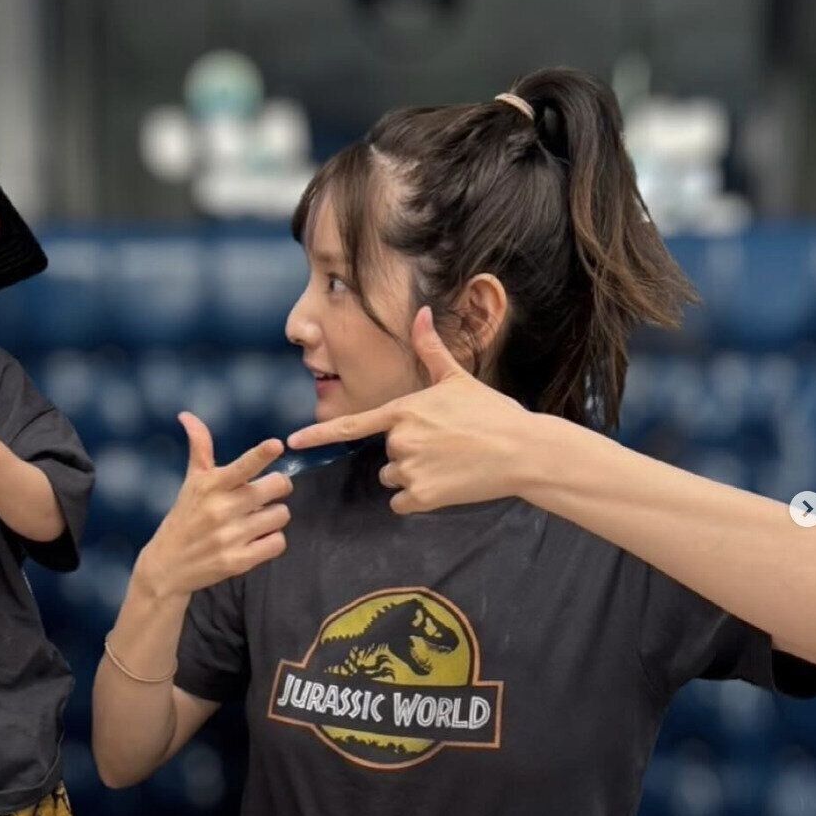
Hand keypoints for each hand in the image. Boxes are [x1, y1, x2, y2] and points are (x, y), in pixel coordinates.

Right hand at [136, 412, 291, 597]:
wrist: (167, 566)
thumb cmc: (184, 518)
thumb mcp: (191, 482)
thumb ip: (199, 448)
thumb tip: (187, 415)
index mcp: (211, 486)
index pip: (242, 466)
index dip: (262, 454)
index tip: (276, 445)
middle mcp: (221, 509)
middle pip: (276, 486)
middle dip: (277, 487)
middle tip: (267, 492)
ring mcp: (231, 536)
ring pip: (281, 515)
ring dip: (274, 516)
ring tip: (258, 519)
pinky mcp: (239, 561)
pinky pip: (277, 543)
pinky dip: (272, 540)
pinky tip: (257, 539)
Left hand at [286, 306, 535, 513]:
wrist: (523, 451)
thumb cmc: (492, 413)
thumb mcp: (458, 378)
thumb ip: (431, 349)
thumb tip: (422, 311)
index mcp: (404, 410)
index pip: (351, 425)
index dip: (319, 435)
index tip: (292, 443)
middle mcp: (401, 439)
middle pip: (385, 457)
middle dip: (408, 455)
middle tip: (445, 448)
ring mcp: (410, 469)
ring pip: (393, 480)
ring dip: (413, 478)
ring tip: (449, 465)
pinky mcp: (422, 496)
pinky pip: (402, 504)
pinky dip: (419, 500)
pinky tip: (447, 485)